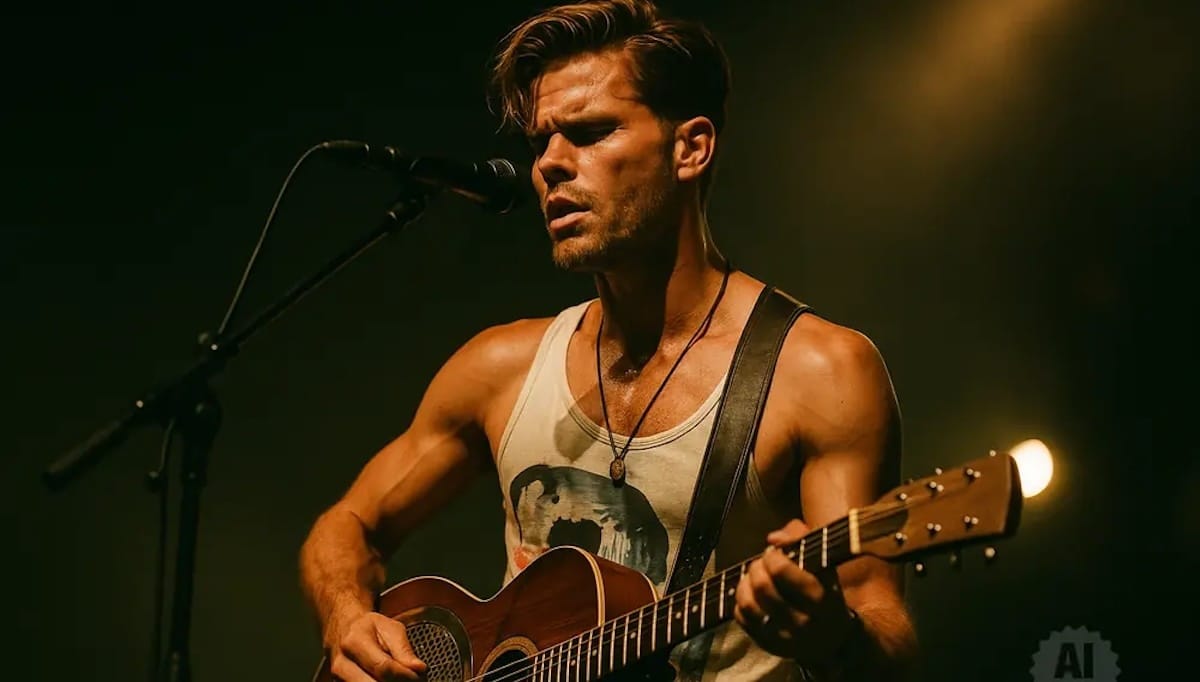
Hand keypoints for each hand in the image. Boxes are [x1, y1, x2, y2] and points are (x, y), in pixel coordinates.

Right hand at [327, 611, 426, 680]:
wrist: (344, 630)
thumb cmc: (370, 628)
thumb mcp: (390, 628)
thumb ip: (404, 649)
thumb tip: (419, 669)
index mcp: (354, 642)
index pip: (383, 667)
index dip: (405, 675)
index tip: (420, 674)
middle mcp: (342, 664)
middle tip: (414, 679)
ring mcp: (340, 679)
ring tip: (403, 678)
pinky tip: (392, 680)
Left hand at [733, 519, 856, 664]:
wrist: (832, 640)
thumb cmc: (825, 594)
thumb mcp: (824, 565)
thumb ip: (801, 540)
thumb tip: (773, 538)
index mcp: (819, 599)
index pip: (781, 571)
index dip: (772, 556)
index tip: (774, 554)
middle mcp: (802, 622)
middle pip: (762, 586)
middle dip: (757, 567)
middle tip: (761, 564)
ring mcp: (783, 637)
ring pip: (748, 604)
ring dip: (745, 584)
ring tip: (752, 578)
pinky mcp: (767, 645)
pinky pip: (742, 619)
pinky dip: (740, 602)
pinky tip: (751, 595)